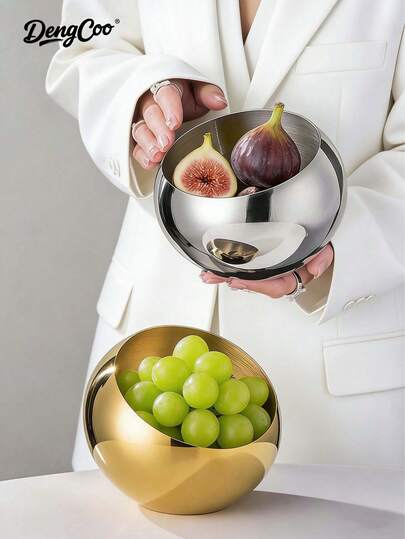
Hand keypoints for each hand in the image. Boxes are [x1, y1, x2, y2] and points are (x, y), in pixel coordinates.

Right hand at [132, 80, 227, 168]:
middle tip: (166, 142)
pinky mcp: (141, 137)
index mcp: (167, 88)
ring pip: (140, 130)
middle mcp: (151, 103)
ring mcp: (144, 120)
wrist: (173, 106)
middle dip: (158, 129)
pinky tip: (150, 163)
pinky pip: (137, 147)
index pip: (165, 94)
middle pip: (151, 114)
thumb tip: (219, 102)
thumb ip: (208, 94)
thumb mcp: (199, 92)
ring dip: (148, 144)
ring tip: (157, 154)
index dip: (169, 108)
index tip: (175, 122)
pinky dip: (142, 156)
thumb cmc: (185, 97)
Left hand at [200, 244, 333, 297]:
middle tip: (214, 278)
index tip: (238, 281)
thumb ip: (324, 257)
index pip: (274, 286)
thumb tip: (315, 269)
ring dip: (225, 275)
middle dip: (233, 281)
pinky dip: (228, 265)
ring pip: (245, 274)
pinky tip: (213, 266)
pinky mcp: (260, 257)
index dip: (255, 286)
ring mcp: (268, 266)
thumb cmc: (320, 239)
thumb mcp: (327, 246)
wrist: (316, 226)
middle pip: (254, 282)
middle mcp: (278, 273)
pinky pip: (243, 263)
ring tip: (208, 275)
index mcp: (293, 275)